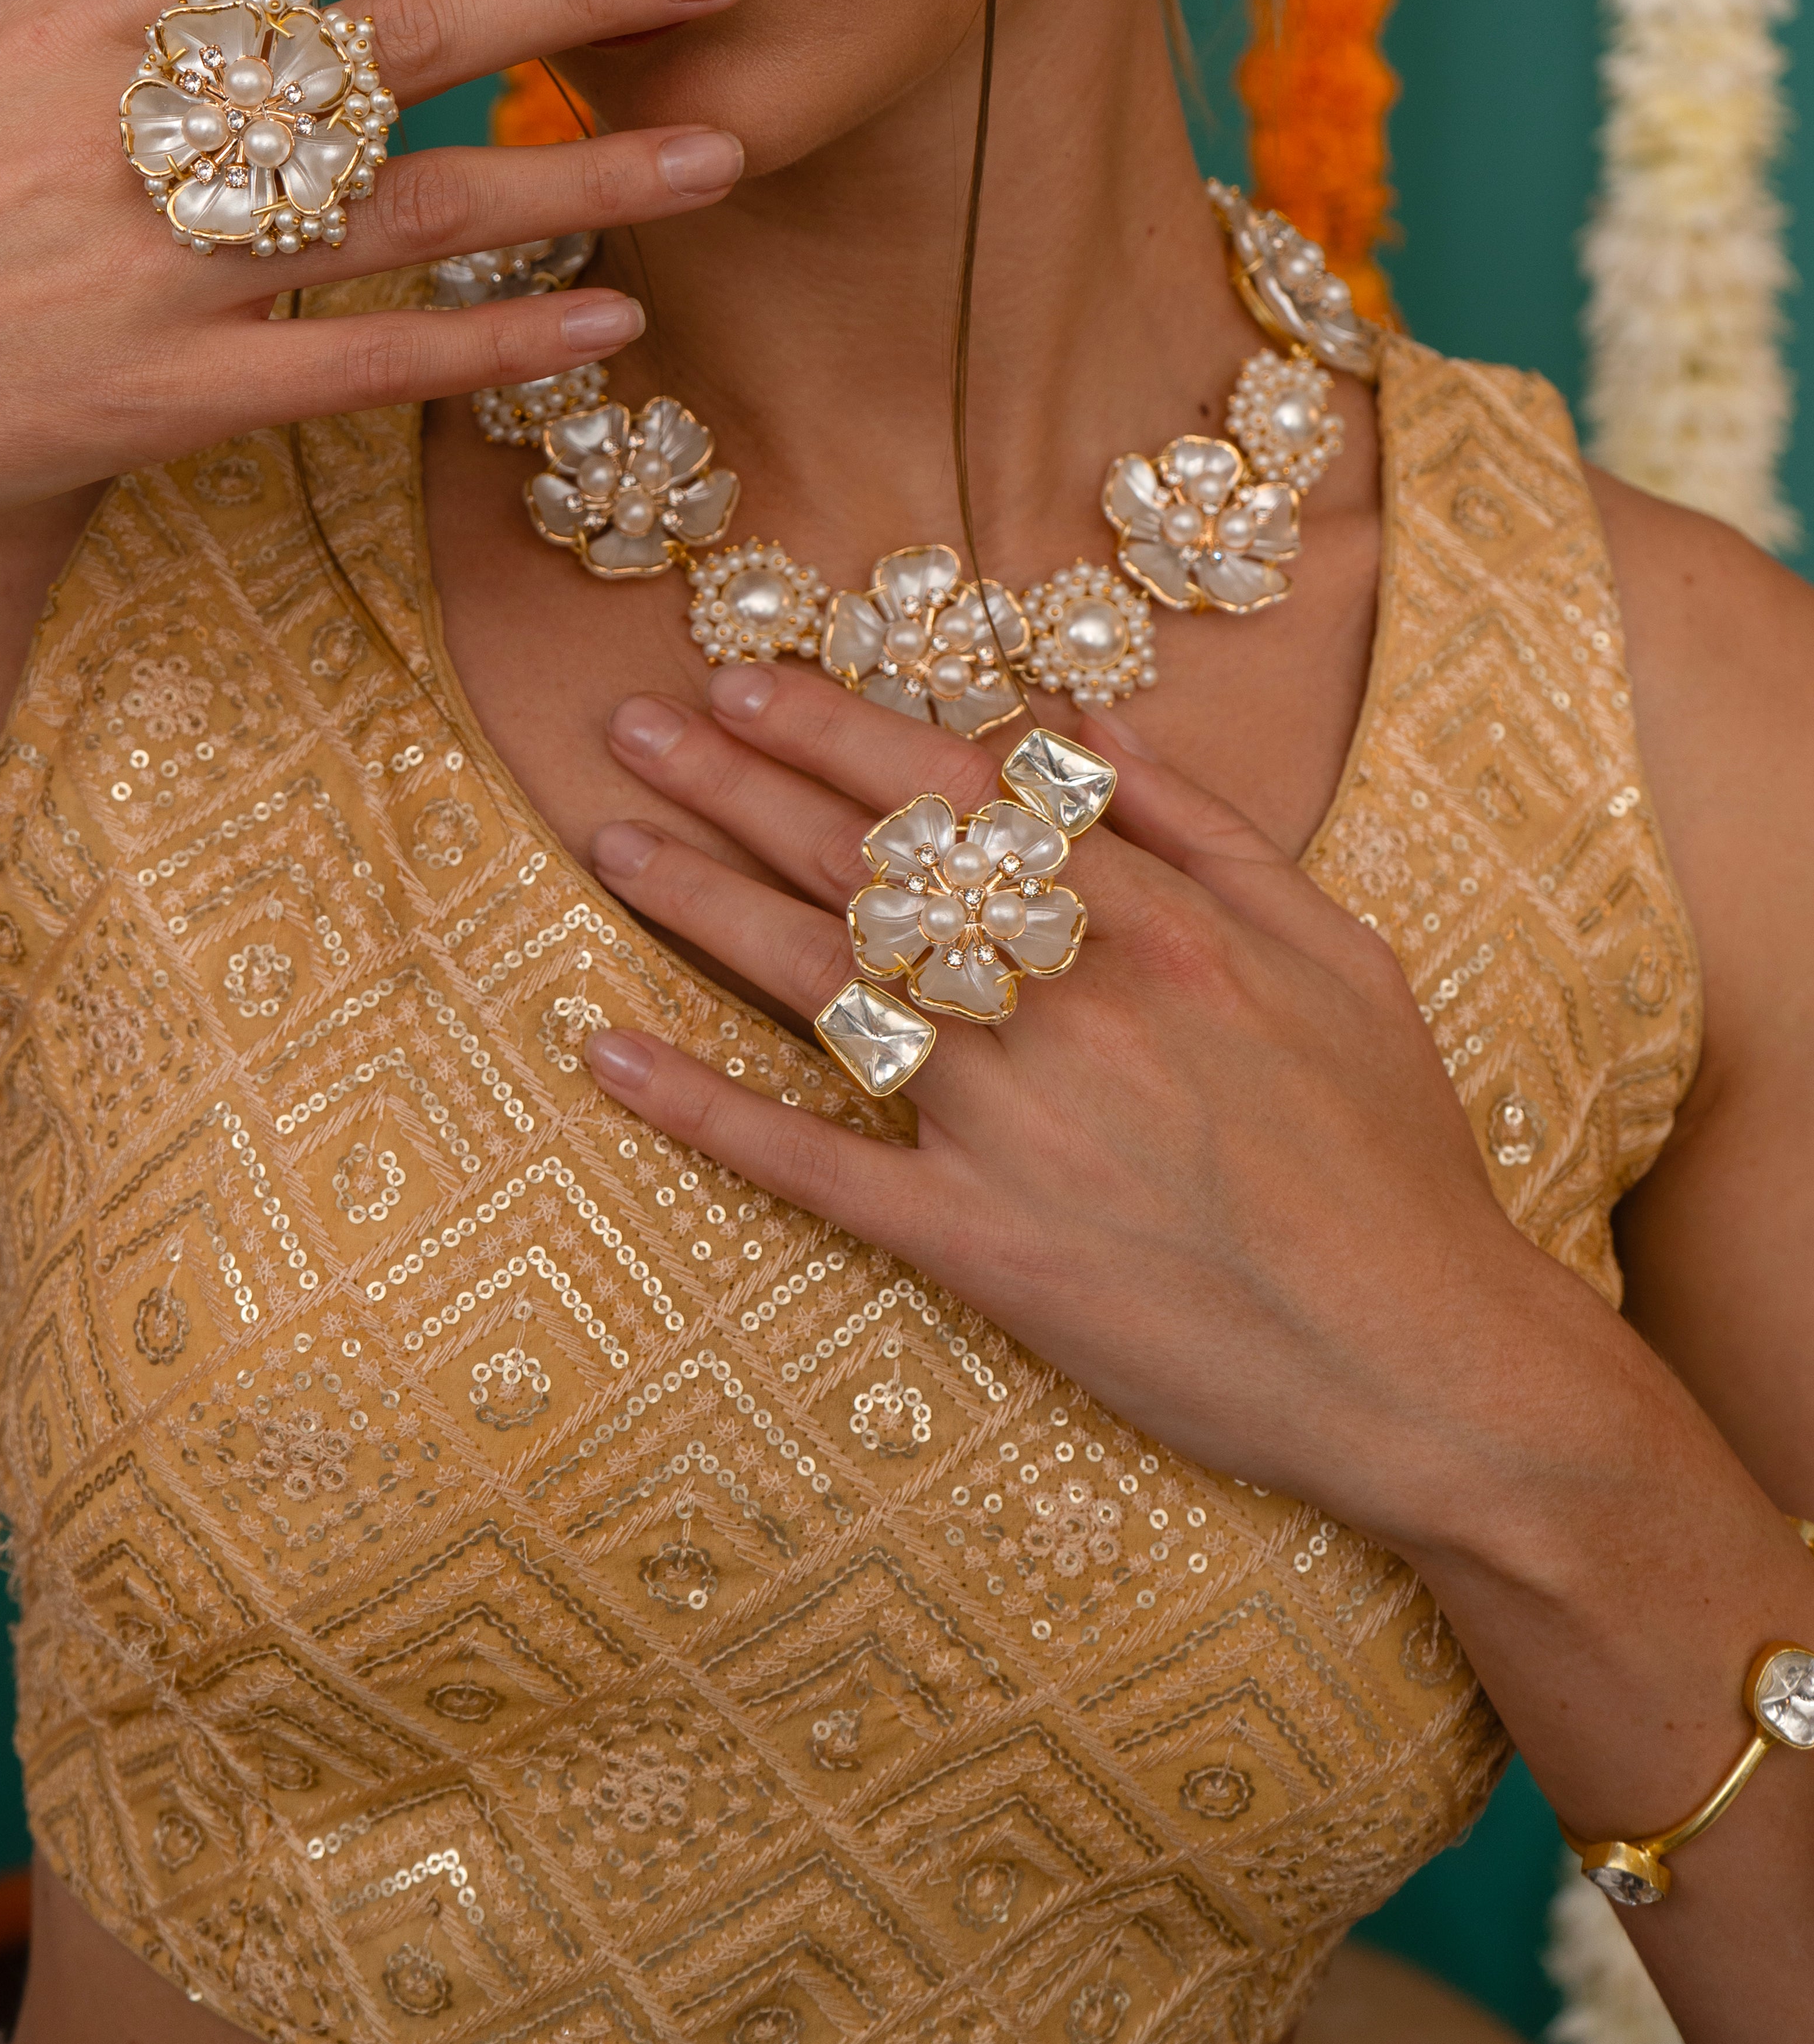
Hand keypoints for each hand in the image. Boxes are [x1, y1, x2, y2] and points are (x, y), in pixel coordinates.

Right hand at [0, 0, 745, 570]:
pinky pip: (360, 372)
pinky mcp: (155, 404)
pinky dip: (489, 346)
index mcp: (82, 17)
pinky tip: (604, 323)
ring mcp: (157, 273)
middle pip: (402, 46)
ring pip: (413, 212)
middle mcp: (141, 131)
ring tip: (723, 149)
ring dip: (582, 179)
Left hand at [584, 663, 1556, 1549]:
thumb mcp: (1335, 949)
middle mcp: (1068, 1001)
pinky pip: (812, 1166)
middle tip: (631, 721)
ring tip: (610, 837)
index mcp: (1154, 921)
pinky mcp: (982, 1248)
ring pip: (822, 983)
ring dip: (699, 901)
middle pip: (866, 863)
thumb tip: (1078, 725)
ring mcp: (1016, 1126)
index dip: (836, 729)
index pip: (954, 790)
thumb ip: (1204, 828)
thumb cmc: (1392, 1150)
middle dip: (734, 780)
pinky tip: (608, 1057)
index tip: (747, 682)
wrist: (1434, 1361)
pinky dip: (702, 1109)